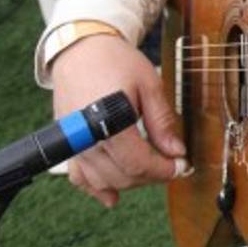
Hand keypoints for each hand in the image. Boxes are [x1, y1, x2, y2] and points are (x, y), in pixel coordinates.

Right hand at [51, 34, 185, 206]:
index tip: (180, 166)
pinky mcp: (67, 145)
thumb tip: (177, 151)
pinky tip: (113, 196)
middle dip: (151, 176)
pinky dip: (96, 188)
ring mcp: (73, 145)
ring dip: (129, 182)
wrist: (82, 50)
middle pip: (122, 176)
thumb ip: (162, 121)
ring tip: (150, 170)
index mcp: (108, 123)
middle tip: (171, 166)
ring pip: (102, 181)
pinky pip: (79, 177)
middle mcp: (85, 139)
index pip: (138, 163)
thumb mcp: (149, 85)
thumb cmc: (116, 62)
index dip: (163, 170)